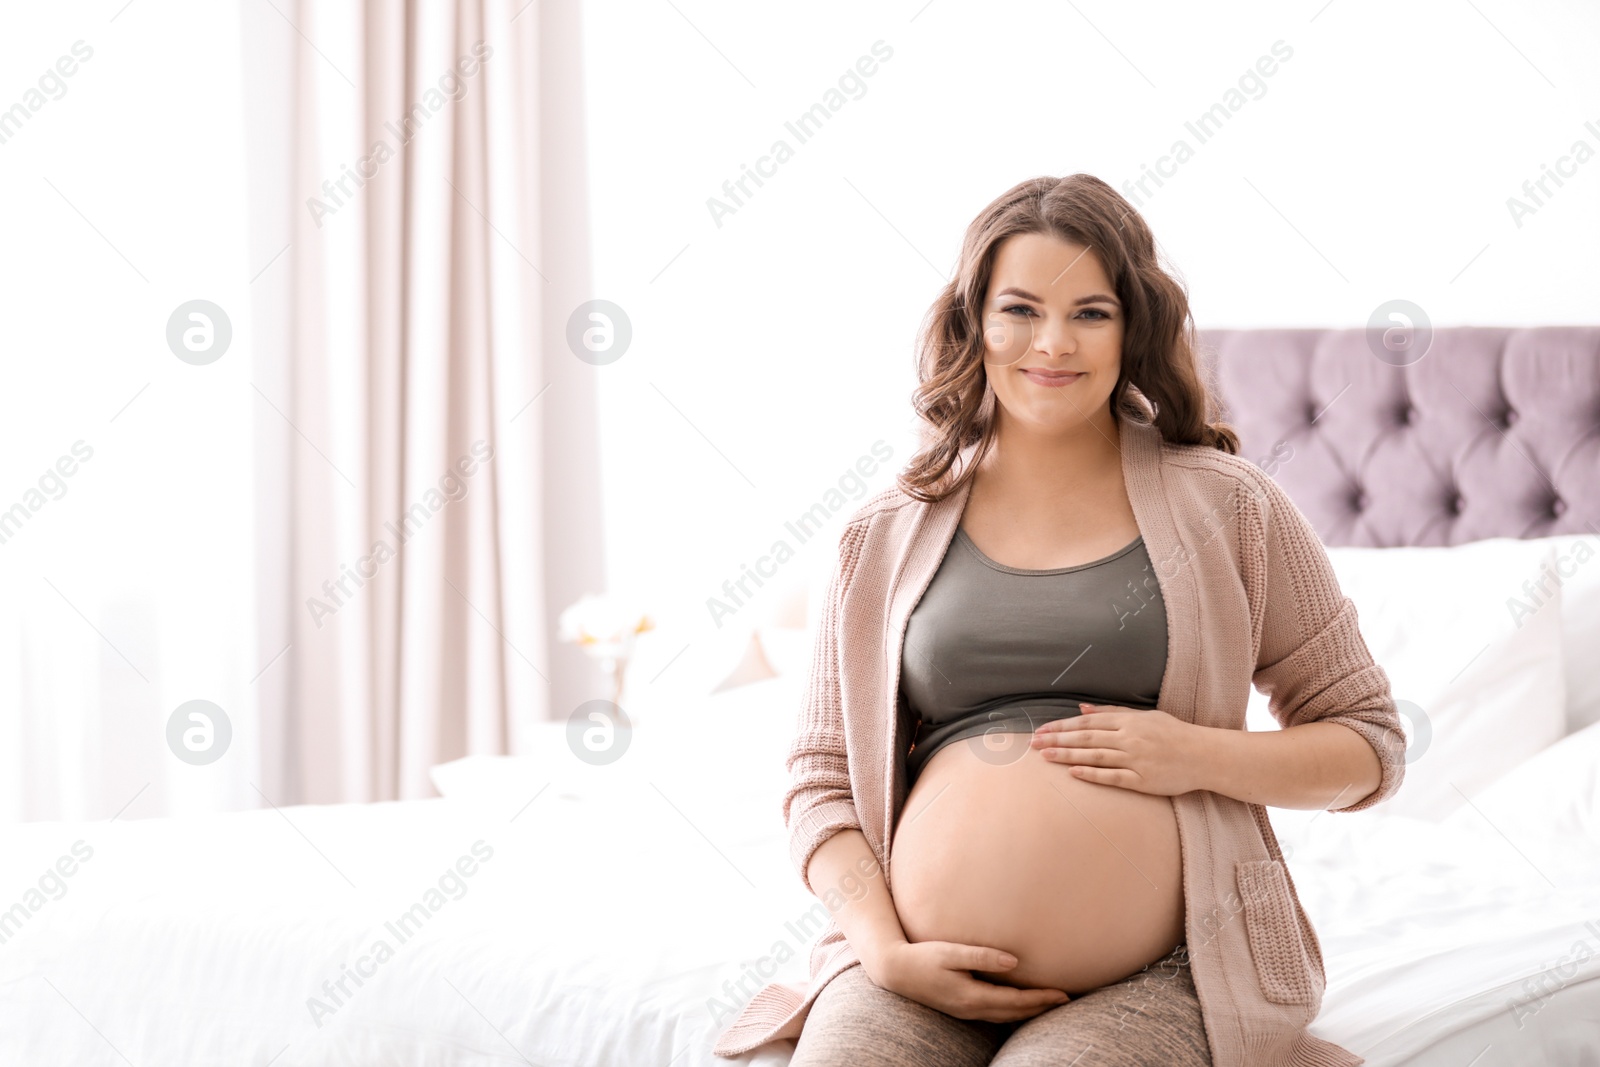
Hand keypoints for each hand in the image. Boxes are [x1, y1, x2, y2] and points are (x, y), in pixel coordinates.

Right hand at [872, 940, 1071, 1022]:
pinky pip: (995, 1014)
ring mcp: (966, 1012)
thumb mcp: (950, 952)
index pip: (1016, 1001)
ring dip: (1029, 1012)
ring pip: (1006, 1017)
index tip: (1063, 994)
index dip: (1041, 998)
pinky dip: (1013, 1011)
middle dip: (1041, 1008)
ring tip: (1049, 1004)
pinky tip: (1020, 1005)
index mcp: (972, 997)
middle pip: (1015, 1013)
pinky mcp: (961, 1008)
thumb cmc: (922, 957)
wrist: (895, 971)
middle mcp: (971, 1009)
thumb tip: (1014, 962)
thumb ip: (982, 956)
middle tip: (1066, 1000)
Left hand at [1030, 703, 1206, 795]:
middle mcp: (1130, 738)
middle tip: (1033, 743)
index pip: (1088, 722)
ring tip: (1045, 757)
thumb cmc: (1174, 734)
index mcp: (1129, 721)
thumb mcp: (1145, 716)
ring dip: (1067, 756)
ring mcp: (1136, 759)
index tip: (1042, 729)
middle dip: (1057, 740)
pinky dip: (1092, 774)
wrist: (1204, 756)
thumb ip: (1113, 712)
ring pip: (1094, 756)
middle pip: (1086, 738)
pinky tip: (1073, 773)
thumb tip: (1082, 707)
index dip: (1062, 725)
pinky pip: (1113, 777)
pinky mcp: (1143, 780)